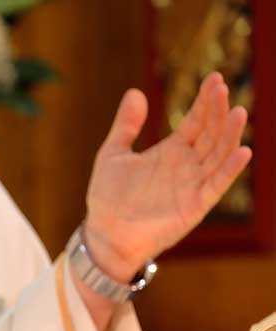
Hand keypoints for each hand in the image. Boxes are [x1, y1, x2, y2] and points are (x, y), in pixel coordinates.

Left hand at [84, 72, 251, 282]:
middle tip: (223, 89)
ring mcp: (193, 185)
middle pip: (211, 133)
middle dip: (219, 111)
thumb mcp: (113, 154)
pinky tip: (243, 151)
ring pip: (219, 155)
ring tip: (239, 112)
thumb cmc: (108, 197)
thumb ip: (126, 125)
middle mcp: (187, 165)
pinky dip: (230, 169)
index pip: (197, 121)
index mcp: (171, 151)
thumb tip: (135, 92)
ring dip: (230, 135)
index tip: (215, 80)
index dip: (206, 101)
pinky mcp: (195, 206)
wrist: (104, 234)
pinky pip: (217, 185)